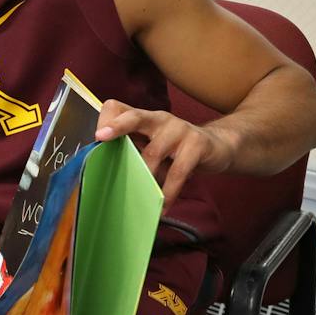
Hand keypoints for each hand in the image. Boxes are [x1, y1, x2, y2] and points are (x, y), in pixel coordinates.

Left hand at [95, 100, 235, 207]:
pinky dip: (168, 191)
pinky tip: (162, 205)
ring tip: (136, 197)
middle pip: (135, 117)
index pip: (118, 109)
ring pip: (154, 152)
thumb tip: (102, 167)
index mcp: (144, 118)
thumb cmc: (175, 149)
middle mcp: (159, 119)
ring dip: (144, 177)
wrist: (218, 147)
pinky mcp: (198, 144)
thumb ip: (130, 149)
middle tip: (100, 138)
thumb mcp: (151, 144)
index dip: (106, 121)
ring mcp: (180, 129)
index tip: (97, 138)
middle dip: (118, 126)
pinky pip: (178, 171)